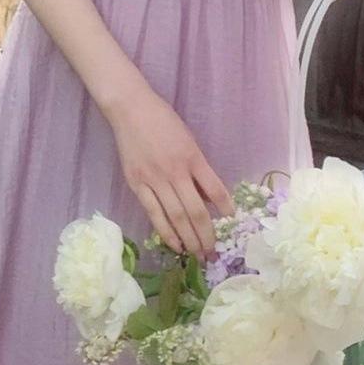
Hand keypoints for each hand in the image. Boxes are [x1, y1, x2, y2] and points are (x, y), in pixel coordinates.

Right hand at [106, 89, 235, 258]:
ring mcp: (154, 179)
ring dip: (188, 238)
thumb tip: (209, 199)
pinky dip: (166, 231)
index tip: (232, 223)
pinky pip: (154, 213)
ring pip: (175, 216)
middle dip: (206, 234)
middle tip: (213, 252)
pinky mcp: (137, 185)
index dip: (225, 209)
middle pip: (195, 210)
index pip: (215, 189)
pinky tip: (175, 244)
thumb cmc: (163, 122)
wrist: (131, 110)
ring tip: (197, 254)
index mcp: (192, 157)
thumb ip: (199, 169)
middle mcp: (175, 171)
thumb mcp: (189, 141)